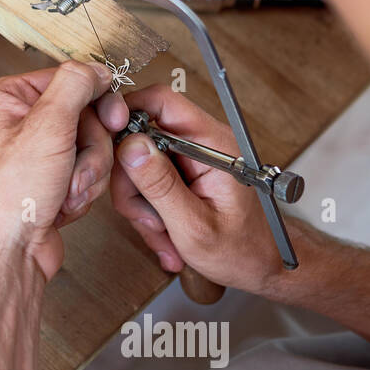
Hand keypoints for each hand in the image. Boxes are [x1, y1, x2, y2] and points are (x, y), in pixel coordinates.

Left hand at [0, 61, 128, 284]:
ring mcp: (34, 155)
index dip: (96, 100)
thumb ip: (74, 86)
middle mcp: (17, 124)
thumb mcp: (46, 127)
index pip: (68, 80)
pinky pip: (85, 174)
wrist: (7, 255)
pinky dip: (80, 192)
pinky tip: (61, 205)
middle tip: (76, 168)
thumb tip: (94, 68)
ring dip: (86, 175)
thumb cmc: (7, 198)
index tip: (112, 117)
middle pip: (85, 117)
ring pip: (90, 148)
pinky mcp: (48, 181)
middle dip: (89, 150)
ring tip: (64, 192)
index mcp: (6, 100)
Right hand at [109, 84, 285, 293]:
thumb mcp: (194, 226)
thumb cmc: (242, 252)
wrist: (261, 267)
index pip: (162, 101)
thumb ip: (160, 185)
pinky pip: (148, 180)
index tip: (108, 145)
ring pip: (138, 165)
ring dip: (140, 204)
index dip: (126, 114)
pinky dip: (148, 210)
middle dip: (132, 183)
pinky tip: (164, 233)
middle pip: (140, 139)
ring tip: (162, 234)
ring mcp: (190, 158)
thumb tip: (130, 146)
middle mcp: (201, 143)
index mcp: (213, 144)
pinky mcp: (182, 172)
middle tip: (145, 218)